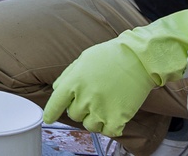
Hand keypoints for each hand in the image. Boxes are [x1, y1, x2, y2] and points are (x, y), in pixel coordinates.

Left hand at [43, 9, 187, 135]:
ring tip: (102, 107)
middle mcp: (84, 98)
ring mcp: (101, 109)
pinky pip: (108, 132)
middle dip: (79, 109)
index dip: (51, 113)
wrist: (138, 59)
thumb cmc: (110, 56)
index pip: (56, 103)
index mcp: (73, 82)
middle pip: (73, 115)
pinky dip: (109, 127)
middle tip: (90, 99)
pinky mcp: (118, 118)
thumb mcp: (82, 60)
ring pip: (89, 126)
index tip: (48, 118)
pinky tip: (113, 116)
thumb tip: (57, 90)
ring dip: (93, 119)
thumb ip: (67, 76)